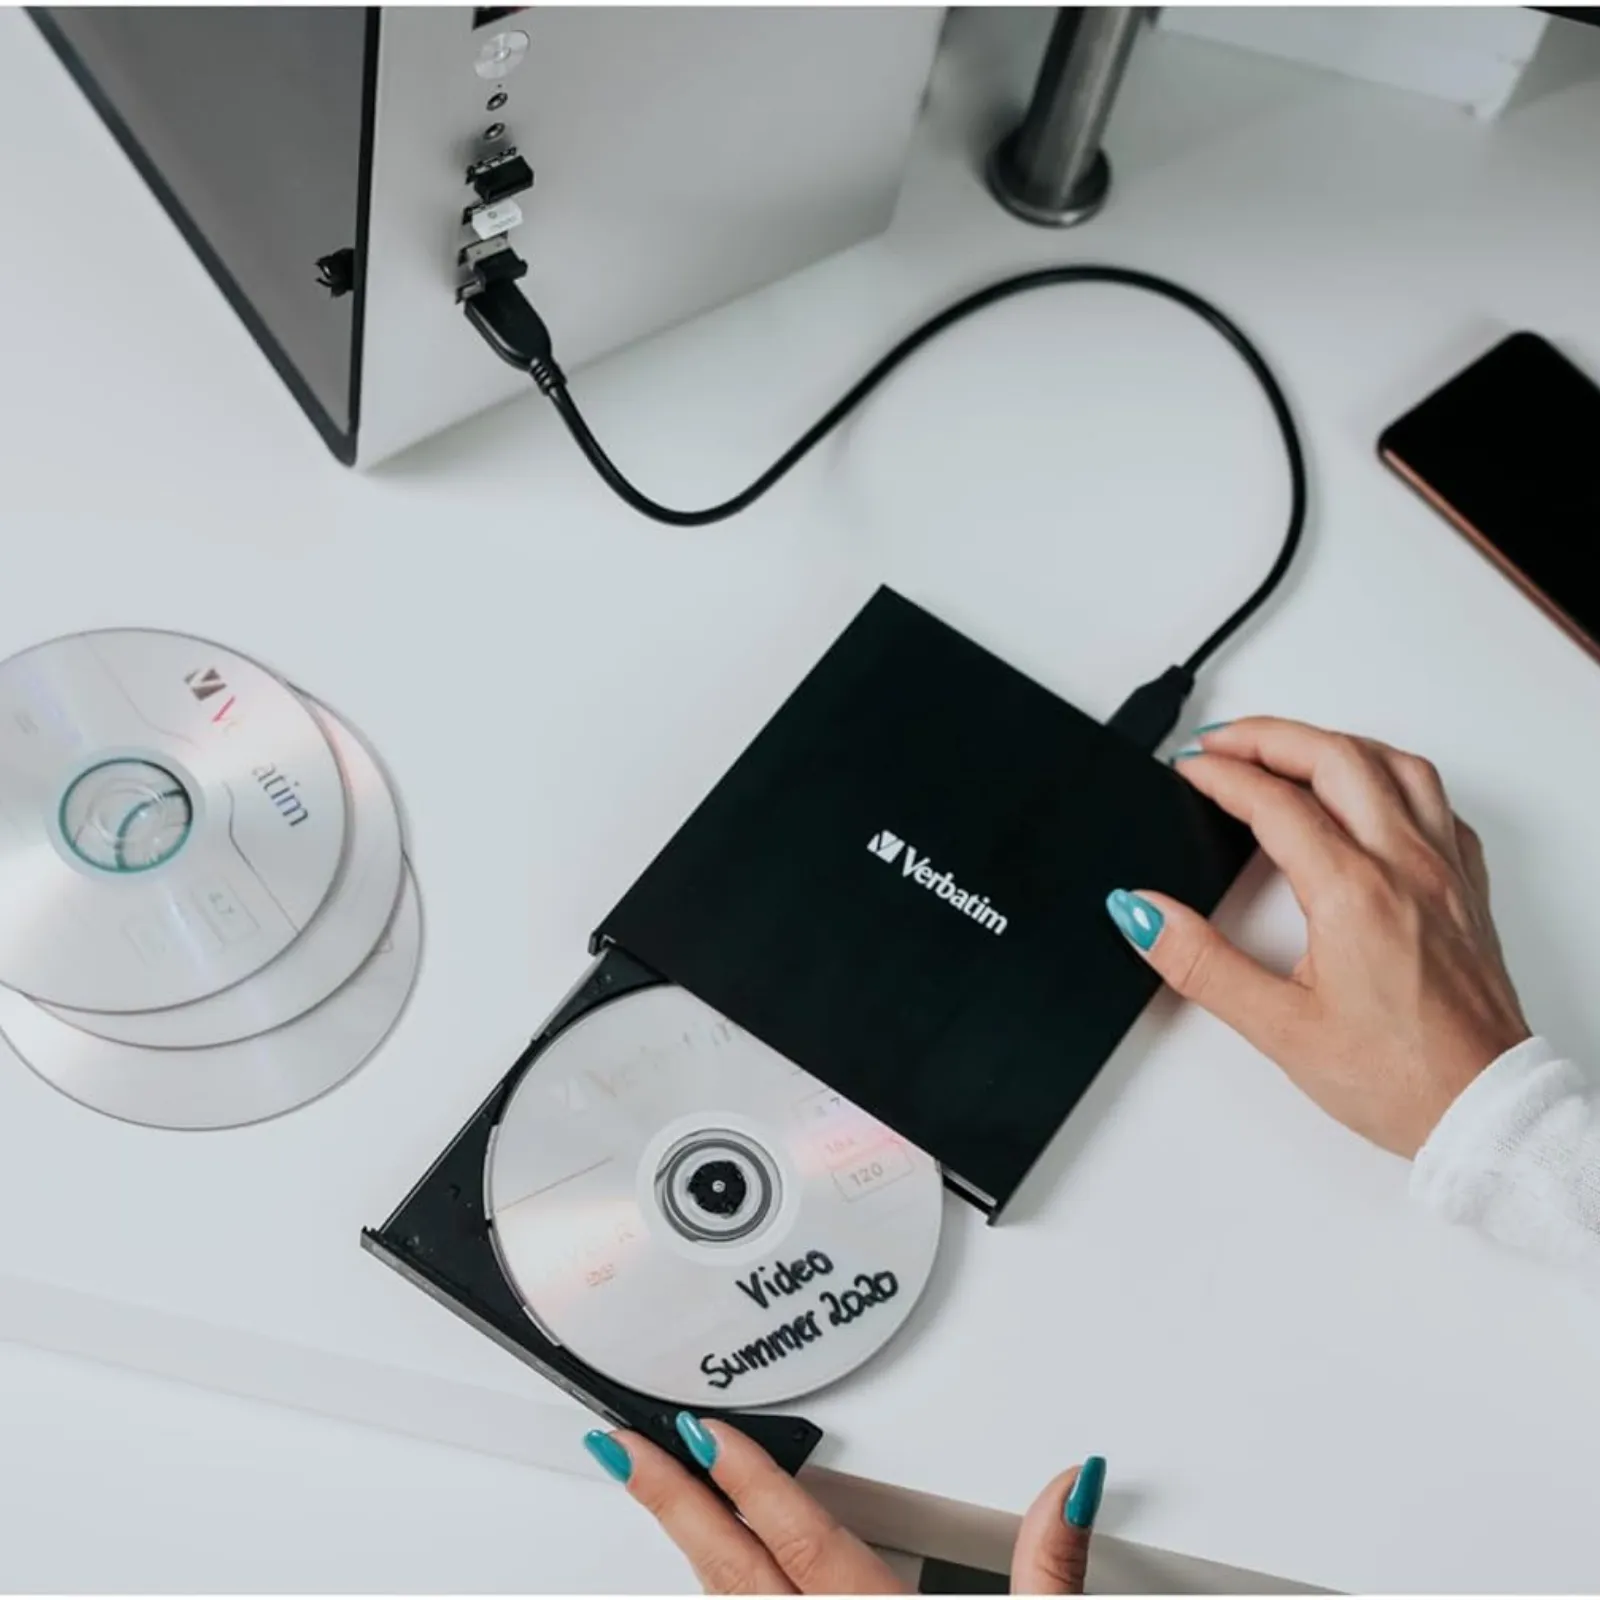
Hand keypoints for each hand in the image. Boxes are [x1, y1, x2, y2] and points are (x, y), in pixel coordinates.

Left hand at [584, 1413, 1104, 1593]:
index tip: (701, 1431)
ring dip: (689, 1561)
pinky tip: (703, 1593)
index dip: (747, 1477)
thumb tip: (1064, 1486)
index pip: (803, 1536)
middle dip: (675, 1505)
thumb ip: (1047, 1565)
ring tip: (654, 1505)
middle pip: (735, 1573)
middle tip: (623, 1452)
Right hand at [1106, 717, 1529, 1157]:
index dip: (1221, 775)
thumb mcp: (1277, 1027)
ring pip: (1395, 765)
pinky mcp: (1466, 890)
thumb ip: (1200, 963)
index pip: (1274, 802)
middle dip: (1268, 737)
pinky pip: (1436, 802)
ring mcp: (1444, 872)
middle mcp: (1406, 867)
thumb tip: (1144, 913)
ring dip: (1333, 744)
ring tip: (1288, 750)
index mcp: (1355, 894)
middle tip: (1221, 743)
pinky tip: (1369, 794)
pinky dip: (1391, 777)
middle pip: (1335, 758)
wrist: (1483, 1112)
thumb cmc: (1401, 1077)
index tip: (1187, 769)